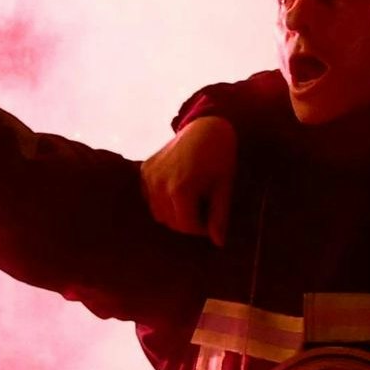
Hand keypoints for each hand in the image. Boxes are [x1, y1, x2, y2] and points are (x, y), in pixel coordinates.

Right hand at [142, 116, 235, 240]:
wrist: (206, 126)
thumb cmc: (220, 156)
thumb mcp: (224, 187)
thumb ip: (220, 216)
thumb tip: (218, 243)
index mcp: (180, 189)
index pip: (186, 226)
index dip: (202, 228)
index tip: (213, 220)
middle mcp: (160, 184)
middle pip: (172, 222)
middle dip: (189, 222)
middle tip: (204, 209)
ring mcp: (149, 176)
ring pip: (159, 213)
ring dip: (175, 213)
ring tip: (192, 200)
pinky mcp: (145, 169)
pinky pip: (150, 198)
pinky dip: (162, 201)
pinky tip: (178, 190)